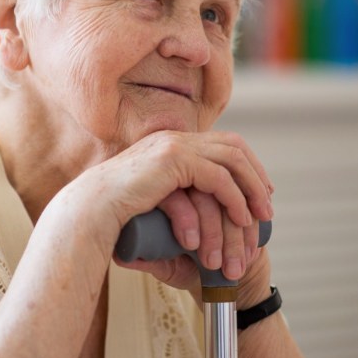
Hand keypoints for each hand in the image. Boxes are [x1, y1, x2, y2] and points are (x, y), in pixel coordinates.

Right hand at [59, 130, 273, 292]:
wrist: (89, 212)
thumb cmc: (115, 215)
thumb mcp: (153, 201)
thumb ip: (174, 197)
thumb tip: (195, 214)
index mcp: (170, 143)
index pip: (222, 143)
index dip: (247, 166)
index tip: (260, 193)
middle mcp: (175, 138)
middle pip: (234, 146)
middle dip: (256, 176)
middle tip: (267, 207)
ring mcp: (174, 145)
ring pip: (231, 160)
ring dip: (250, 189)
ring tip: (260, 218)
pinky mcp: (172, 161)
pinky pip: (217, 178)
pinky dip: (233, 199)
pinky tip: (240, 218)